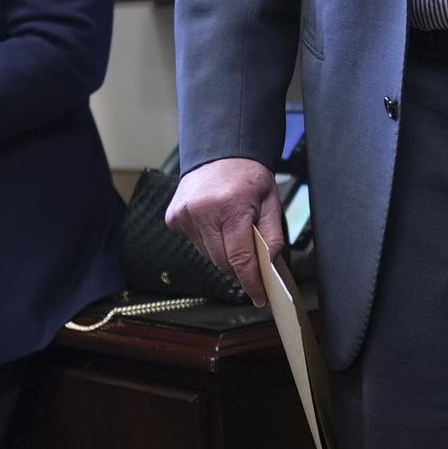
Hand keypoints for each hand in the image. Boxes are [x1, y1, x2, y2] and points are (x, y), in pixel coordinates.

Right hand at [166, 157, 284, 305]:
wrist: (221, 152)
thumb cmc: (248, 176)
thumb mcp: (271, 201)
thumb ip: (273, 235)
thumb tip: (269, 265)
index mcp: (231, 206)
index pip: (240, 258)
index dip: (250, 282)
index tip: (258, 296)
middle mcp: (203, 211)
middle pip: (222, 262)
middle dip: (238, 266)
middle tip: (251, 258)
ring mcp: (185, 215)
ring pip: (207, 255)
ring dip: (222, 252)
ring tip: (232, 228)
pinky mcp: (174, 217)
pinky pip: (194, 243)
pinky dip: (207, 240)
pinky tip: (215, 222)